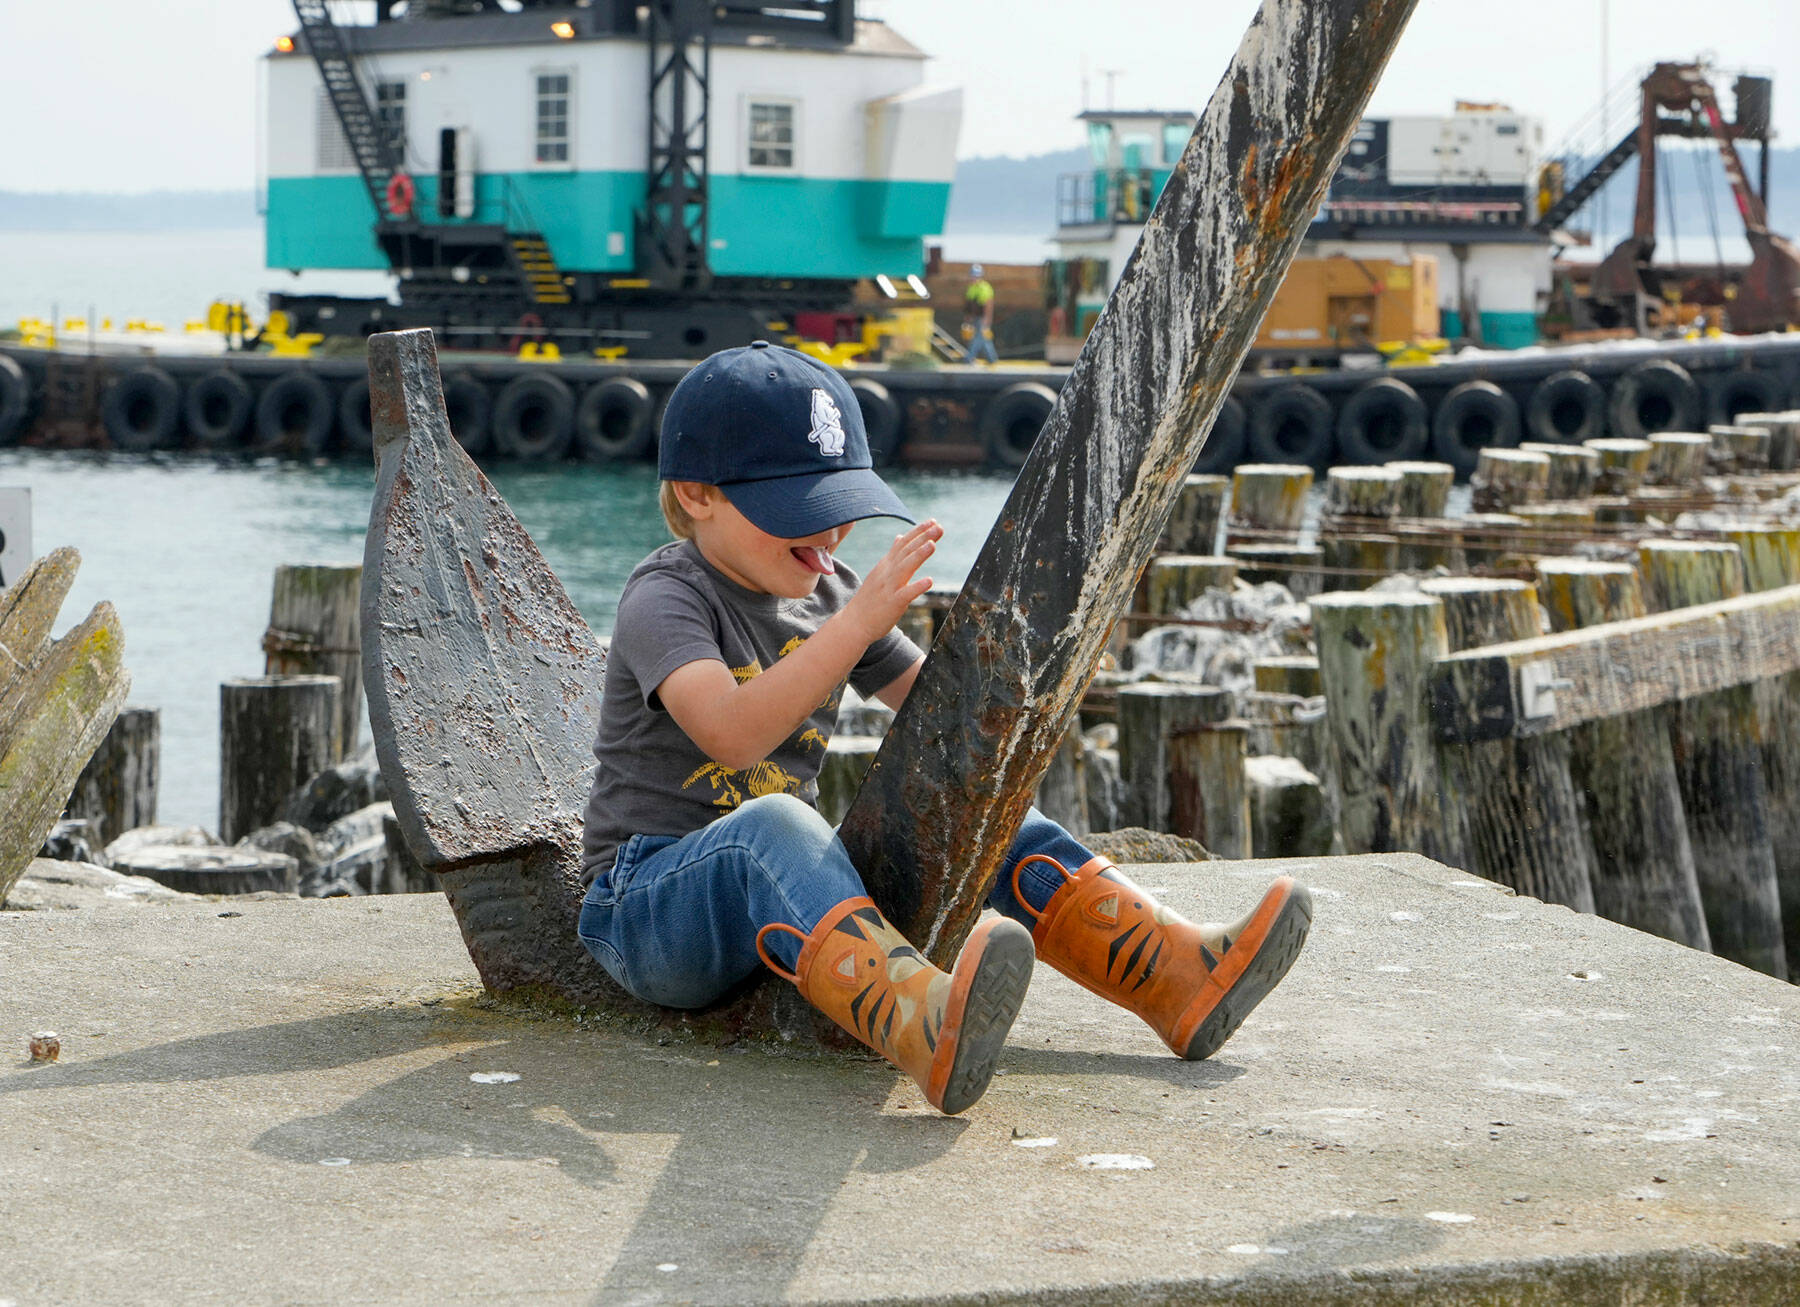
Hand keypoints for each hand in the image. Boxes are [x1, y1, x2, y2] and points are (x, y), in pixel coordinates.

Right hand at [842, 519, 941, 644]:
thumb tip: (900, 536)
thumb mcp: (880, 572)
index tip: (933, 521)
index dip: (918, 532)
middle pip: (906, 552)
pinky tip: (930, 580)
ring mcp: (889, 588)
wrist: (854, 623)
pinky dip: (917, 586)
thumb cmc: (870, 599)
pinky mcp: (892, 604)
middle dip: (922, 538)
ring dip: (919, 555)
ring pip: (905, 568)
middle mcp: (887, 573)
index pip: (903, 543)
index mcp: (886, 565)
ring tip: (933, 544)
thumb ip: (892, 555)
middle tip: (938, 527)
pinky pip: (905, 594)